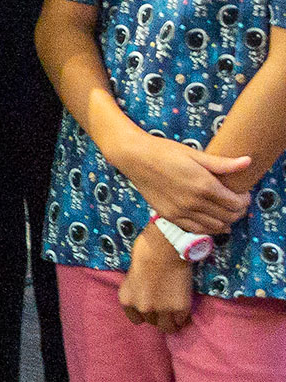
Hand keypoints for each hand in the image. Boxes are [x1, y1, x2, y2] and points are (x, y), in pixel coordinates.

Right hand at [114, 128, 254, 235]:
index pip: (236, 203)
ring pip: (215, 226)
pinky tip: (212, 221)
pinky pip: (197, 230)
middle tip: (236, 202)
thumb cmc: (164, 151)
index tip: (243, 193)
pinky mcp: (171, 216)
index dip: (244, 200)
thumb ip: (223, 164)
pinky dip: (209, 228)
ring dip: (226, 221)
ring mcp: (182, 211)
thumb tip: (248, 162)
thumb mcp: (194, 154)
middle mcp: (195, 202)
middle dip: (238, 211)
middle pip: (229, 216)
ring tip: (225, 211)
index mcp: (204, 185)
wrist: (134, 157)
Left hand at [120, 224, 196, 332]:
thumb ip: (137, 290)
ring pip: (167, 327)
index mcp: (126, 299)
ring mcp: (162, 310)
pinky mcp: (179, 308)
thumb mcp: (132, 275)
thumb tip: (145, 295)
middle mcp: (142, 307)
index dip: (144, 313)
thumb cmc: (146, 252)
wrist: (164, 248)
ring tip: (175, 313)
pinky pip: (181, 320)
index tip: (151, 308)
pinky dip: (182, 316)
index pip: (135, 319)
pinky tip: (182, 307)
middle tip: (164, 305)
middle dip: (158, 315)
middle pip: (152, 322)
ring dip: (171, 321)